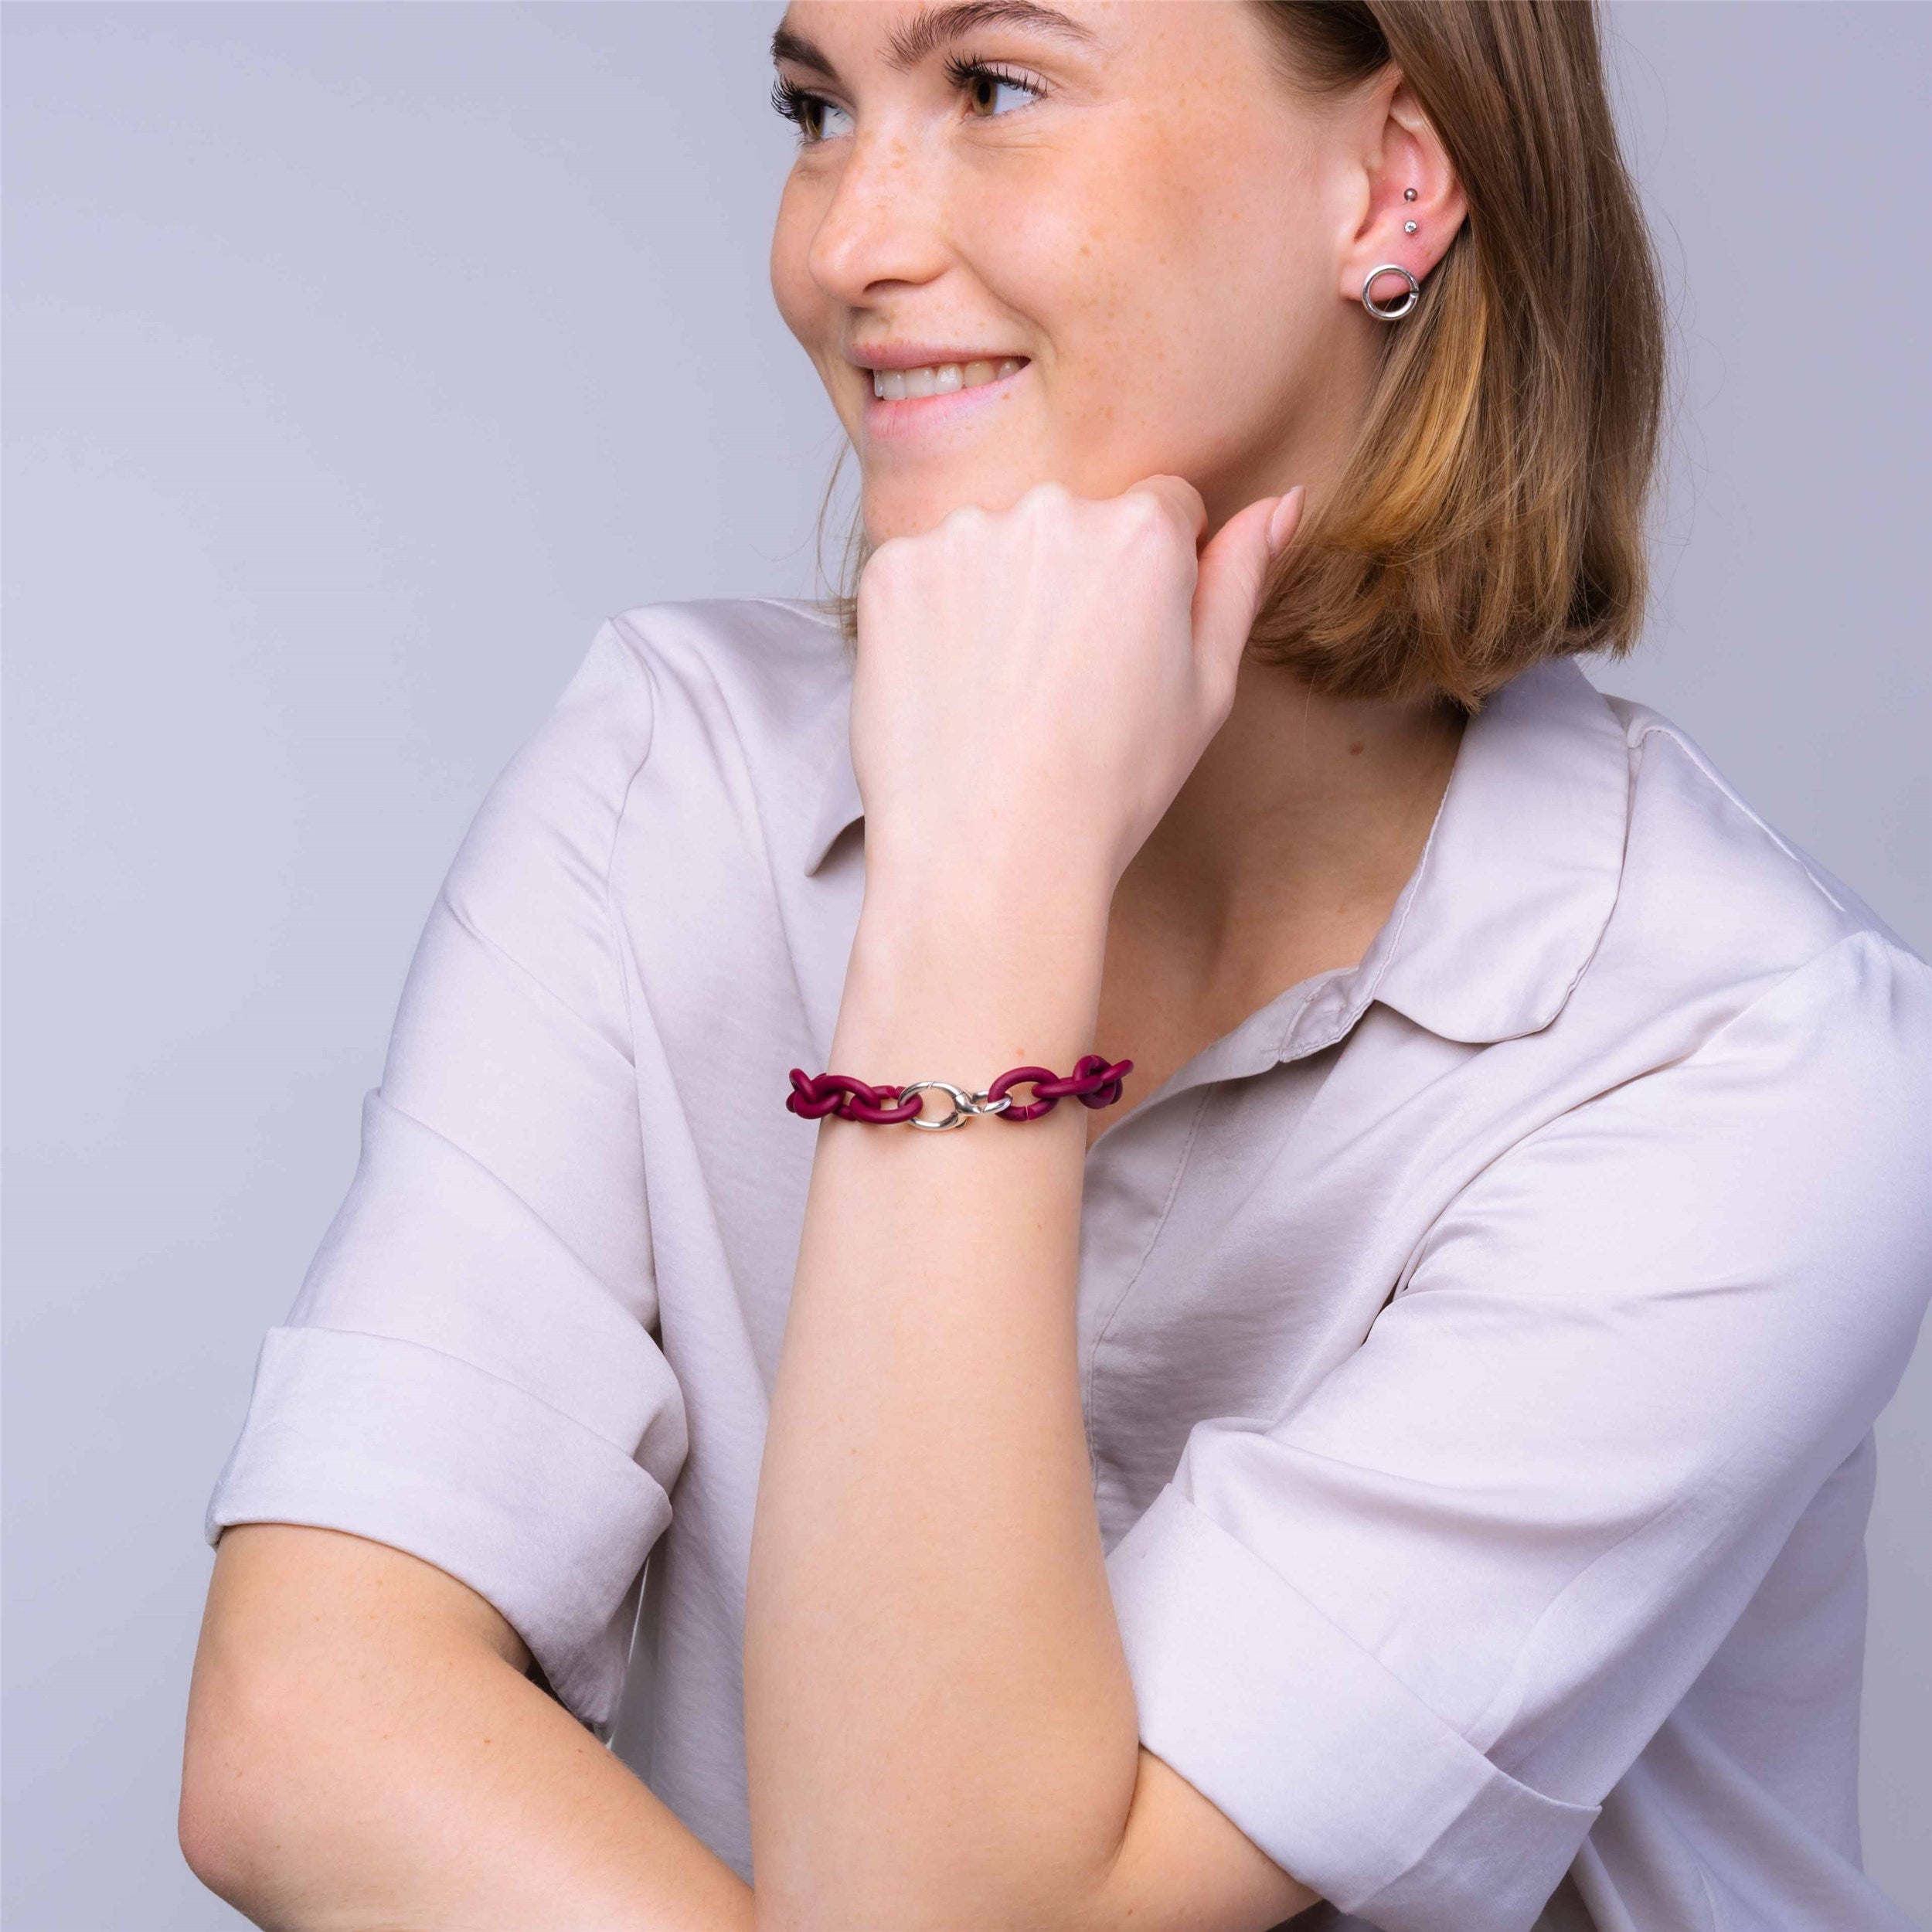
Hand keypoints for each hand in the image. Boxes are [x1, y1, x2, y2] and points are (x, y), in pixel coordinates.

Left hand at [848, 476, 1302, 906]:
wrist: (990, 854)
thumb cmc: (1108, 788)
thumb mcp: (1207, 690)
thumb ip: (1239, 580)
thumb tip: (1280, 502)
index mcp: (1143, 531)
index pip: (1162, 508)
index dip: (1149, 581)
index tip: (1123, 648)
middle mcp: (1051, 511)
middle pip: (1072, 522)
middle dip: (1072, 581)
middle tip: (1061, 685)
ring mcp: (962, 537)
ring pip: (994, 547)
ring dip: (999, 595)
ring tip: (1002, 694)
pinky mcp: (893, 572)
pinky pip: (923, 574)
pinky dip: (933, 620)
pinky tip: (952, 690)